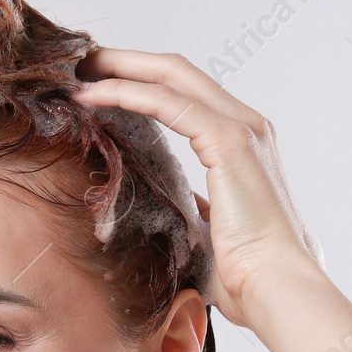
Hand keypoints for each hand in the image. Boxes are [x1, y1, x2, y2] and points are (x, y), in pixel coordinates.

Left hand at [71, 49, 324, 329]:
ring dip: (119, 68)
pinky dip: (125, 93)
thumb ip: (195, 210)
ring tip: (76, 71)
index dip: (142, 81)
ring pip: (171, 76)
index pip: (187, 94)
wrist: (274, 290)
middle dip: (125, 61)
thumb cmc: (245, 275)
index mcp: (243, 144)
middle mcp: (247, 126)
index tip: (98, 83)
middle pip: (177, 72)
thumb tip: (175, 209)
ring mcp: (241, 129)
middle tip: (79, 63)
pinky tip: (91, 98)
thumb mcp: (210, 231)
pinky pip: (167, 102)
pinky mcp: (229, 140)